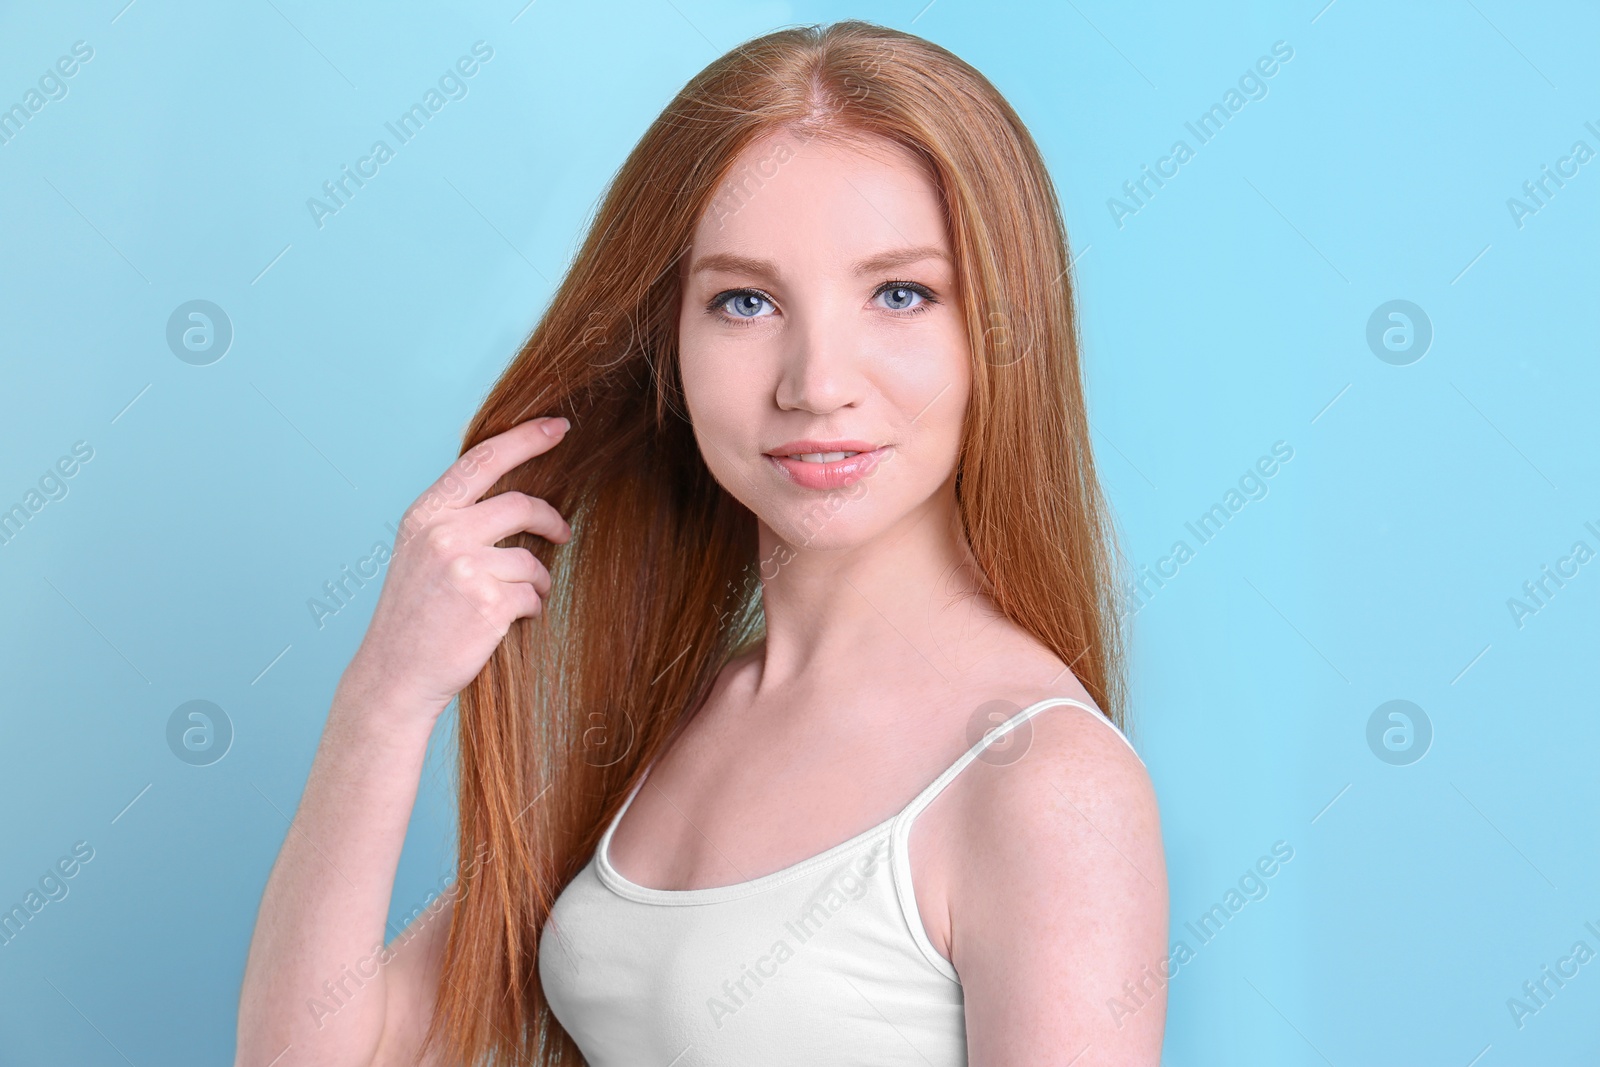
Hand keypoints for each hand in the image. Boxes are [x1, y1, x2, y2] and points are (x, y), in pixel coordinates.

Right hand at [342, 417, 572, 720]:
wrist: (396, 674)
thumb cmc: (415, 616)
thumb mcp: (421, 552)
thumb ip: (458, 519)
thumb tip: (517, 496)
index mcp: (425, 515)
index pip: (482, 460)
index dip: (525, 438)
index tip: (557, 425)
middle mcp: (443, 534)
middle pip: (521, 505)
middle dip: (550, 519)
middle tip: (562, 533)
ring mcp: (466, 568)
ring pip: (532, 559)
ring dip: (537, 580)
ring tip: (517, 599)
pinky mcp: (489, 603)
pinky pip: (534, 594)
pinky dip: (531, 607)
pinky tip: (506, 622)